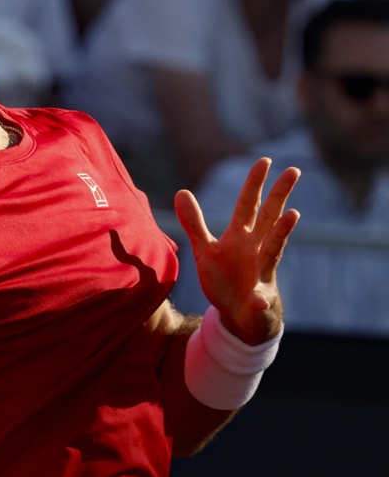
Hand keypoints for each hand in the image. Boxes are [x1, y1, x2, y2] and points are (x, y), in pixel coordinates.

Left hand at [174, 158, 300, 343]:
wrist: (237, 316)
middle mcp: (257, 248)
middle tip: (294, 170)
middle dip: (280, 194)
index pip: (249, 205)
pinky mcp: (262, 299)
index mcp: (241, 236)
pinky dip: (260, 300)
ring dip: (282, 233)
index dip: (255, 184)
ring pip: (275, 249)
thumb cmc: (225, 279)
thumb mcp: (205, 250)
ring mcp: (263, 272)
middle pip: (270, 217)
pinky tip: (257, 301)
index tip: (265, 160)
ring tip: (293, 215)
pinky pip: (261, 299)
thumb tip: (181, 191)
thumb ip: (194, 223)